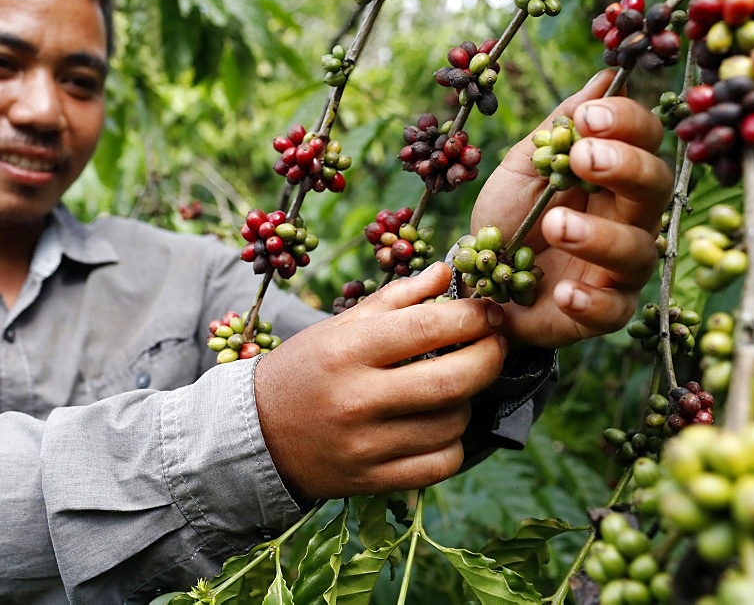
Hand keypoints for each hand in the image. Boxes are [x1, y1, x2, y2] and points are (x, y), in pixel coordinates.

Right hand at [254, 263, 507, 499]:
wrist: (257, 434)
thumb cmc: (305, 369)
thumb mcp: (340, 325)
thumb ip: (396, 299)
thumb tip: (446, 271)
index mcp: (347, 349)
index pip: (429, 327)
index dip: (474, 317)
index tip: (491, 312)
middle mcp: (357, 398)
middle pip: (453, 380)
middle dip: (490, 357)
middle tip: (495, 344)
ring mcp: (366, 445)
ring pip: (453, 423)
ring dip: (466, 401)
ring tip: (453, 387)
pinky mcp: (372, 481)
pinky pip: (441, 464)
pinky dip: (452, 444)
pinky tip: (439, 426)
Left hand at [472, 70, 671, 349]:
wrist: (479, 279)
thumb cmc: (508, 218)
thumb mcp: (522, 168)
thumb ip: (558, 129)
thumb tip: (604, 75)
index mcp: (611, 175)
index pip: (642, 140)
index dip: (625, 124)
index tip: (589, 117)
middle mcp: (627, 217)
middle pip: (654, 186)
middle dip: (624, 167)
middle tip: (583, 157)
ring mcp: (618, 267)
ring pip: (636, 249)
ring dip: (598, 235)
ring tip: (554, 224)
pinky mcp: (603, 311)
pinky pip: (612, 309)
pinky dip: (590, 300)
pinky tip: (563, 290)